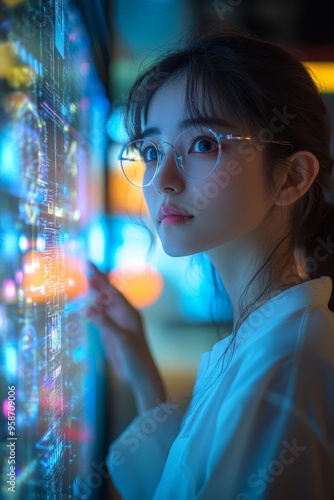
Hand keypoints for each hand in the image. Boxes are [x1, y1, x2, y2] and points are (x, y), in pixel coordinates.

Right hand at [87, 263, 165, 411]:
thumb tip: (87, 309)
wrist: (140, 376)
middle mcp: (122, 315)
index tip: (91, 265)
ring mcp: (116, 324)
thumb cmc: (136, 357)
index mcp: (129, 312)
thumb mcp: (121, 339)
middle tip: (83, 272)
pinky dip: (92, 311)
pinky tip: (85, 307)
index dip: (101, 277)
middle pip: (107, 295)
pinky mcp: (110, 334)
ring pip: (103, 305)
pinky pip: (100, 318)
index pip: (112, 290)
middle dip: (97, 284)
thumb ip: (104, 324)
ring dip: (94, 296)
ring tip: (83, 285)